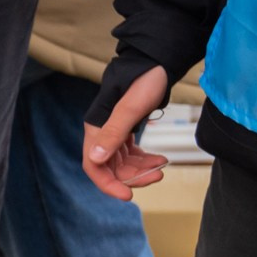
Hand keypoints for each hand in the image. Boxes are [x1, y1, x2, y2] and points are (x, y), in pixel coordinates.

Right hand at [81, 65, 172, 199]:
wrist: (158, 61)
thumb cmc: (145, 80)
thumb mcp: (131, 107)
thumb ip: (114, 133)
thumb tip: (95, 159)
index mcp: (97, 128)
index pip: (94, 165)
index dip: (108, 183)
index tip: (128, 195)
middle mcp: (101, 132)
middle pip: (110, 167)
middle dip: (132, 176)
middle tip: (158, 176)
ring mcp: (114, 131)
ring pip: (122, 161)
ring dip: (140, 168)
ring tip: (162, 166)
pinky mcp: (127, 128)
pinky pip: (130, 152)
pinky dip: (143, 159)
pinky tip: (159, 158)